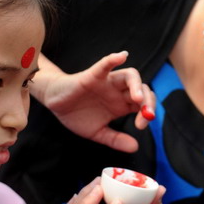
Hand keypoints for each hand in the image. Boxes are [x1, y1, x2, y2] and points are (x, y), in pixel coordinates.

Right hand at [37, 51, 155, 152]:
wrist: (55, 104)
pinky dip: (113, 60)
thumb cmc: (77, 115)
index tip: (141, 126)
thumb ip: (115, 139)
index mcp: (122, 104)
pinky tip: (122, 56)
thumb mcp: (97, 132)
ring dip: (137, 85)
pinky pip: (104, 65)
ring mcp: (107, 82)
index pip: (143, 105)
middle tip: (146, 114)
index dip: (147, 113)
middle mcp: (118, 91)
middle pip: (142, 89)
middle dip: (148, 101)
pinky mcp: (93, 76)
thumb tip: (134, 147)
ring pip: (129, 76)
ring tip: (138, 98)